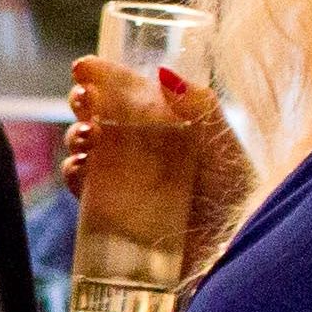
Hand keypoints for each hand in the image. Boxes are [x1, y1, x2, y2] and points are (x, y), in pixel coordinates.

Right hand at [59, 60, 255, 236]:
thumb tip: (162, 73)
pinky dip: (74, 173)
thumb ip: (199, 105)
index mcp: (165, 124)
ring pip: (85, 149)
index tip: (84, 68)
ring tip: (87, 137)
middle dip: (81, 102)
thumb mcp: (224, 142)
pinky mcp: (114, 212)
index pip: (126, 92)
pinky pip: (83, 188)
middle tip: (83, 102)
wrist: (234, 244)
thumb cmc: (237, 191)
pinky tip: (81, 168)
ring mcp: (125, 180)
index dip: (102, 76)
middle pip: (98, 115)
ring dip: (75, 136)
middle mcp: (141, 148)